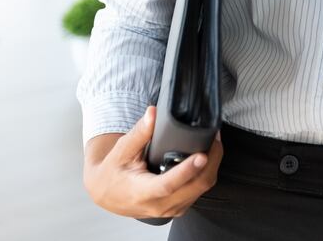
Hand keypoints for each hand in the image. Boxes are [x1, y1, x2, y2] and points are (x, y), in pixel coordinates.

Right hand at [82, 105, 222, 219]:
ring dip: (212, 166)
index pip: (169, 185)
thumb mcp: (122, 150)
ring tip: (212, 143)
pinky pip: (200, 191)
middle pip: (195, 186)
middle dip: (211, 161)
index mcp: (142, 192)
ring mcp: (170, 209)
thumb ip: (139, 132)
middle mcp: (159, 205)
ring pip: (202, 189)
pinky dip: (206, 173)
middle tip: (214, 137)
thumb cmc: (114, 172)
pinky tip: (206, 157)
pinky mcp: (178, 207)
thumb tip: (153, 113)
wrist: (107, 194)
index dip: (187, 170)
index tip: (201, 155)